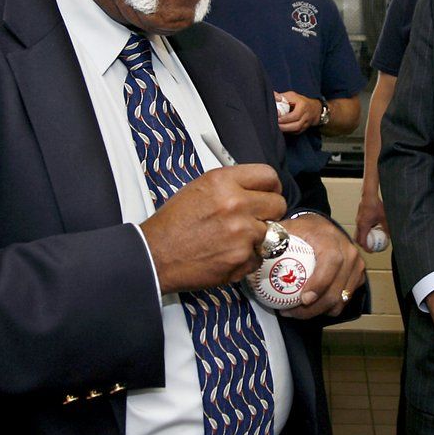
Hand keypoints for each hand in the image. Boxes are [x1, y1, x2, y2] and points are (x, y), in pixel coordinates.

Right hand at [141, 164, 285, 293]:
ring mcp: (242, 233)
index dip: (272, 187)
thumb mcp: (199, 188)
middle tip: (254, 218)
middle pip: (278, 204)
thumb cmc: (172, 224)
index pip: (269, 176)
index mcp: (224, 182)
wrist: (155, 255)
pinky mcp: (242, 258)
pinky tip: (227, 254)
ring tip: (234, 239)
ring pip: (272, 233)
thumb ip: (231, 185)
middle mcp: (236, 204)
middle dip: (269, 212)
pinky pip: (260, 256)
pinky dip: (247, 258)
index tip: (270, 193)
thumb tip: (256, 189)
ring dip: (257, 237)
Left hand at [276, 91, 321, 133]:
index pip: (295, 115)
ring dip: (286, 130)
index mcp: (303, 106)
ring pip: (297, 130)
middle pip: (296, 125)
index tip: (276, 117)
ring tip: (277, 127)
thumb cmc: (300, 101)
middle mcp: (306, 116)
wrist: (314, 108)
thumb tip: (274, 98)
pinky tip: (282, 129)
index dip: (285, 118)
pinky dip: (289, 132)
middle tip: (275, 124)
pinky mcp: (304, 129)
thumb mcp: (292, 95)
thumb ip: (282, 96)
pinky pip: (296, 133)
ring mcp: (306, 123)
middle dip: (284, 126)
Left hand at [279, 213, 366, 319]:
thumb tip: (255, 251)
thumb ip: (273, 238)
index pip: (331, 262)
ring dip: (318, 311)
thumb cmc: (304, 230)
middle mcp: (349, 253)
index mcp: (331, 239)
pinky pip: (344, 300)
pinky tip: (309, 308)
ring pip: (341, 299)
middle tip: (290, 312)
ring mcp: (356, 266)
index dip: (319, 283)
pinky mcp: (358, 277)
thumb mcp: (288, 228)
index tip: (303, 299)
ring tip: (296, 312)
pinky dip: (327, 308)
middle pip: (336, 289)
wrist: (324, 227)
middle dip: (313, 308)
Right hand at [353, 190, 387, 247]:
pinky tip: (372, 228)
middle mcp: (359, 224)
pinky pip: (360, 227)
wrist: (369, 196)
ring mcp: (358, 221)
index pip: (362, 241)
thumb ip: (386, 228)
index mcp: (364, 226)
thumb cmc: (376, 206)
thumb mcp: (384, 218)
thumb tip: (390, 236)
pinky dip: (364, 231)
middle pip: (358, 239)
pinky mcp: (359, 218)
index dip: (366, 248)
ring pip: (358, 233)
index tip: (371, 251)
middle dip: (363, 245)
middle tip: (370, 247)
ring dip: (363, 238)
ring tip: (371, 239)